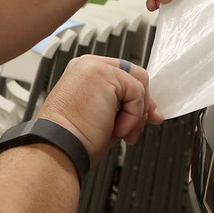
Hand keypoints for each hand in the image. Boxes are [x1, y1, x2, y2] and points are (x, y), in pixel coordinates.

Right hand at [36, 56, 162, 162]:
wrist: (61, 147)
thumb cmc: (75, 139)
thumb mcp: (107, 120)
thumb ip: (127, 109)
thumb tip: (152, 113)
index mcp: (85, 73)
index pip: (124, 77)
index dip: (139, 99)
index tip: (145, 118)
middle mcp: (88, 65)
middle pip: (135, 76)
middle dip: (143, 105)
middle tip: (137, 129)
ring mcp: (95, 66)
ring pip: (139, 84)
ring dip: (136, 115)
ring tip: (121, 133)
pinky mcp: (103, 74)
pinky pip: (136, 93)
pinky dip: (133, 116)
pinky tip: (117, 129)